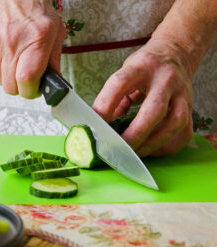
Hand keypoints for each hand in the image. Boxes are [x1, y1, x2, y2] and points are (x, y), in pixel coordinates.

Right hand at [0, 0, 65, 97]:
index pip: (27, 79)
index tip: (37, 89)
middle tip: (29, 80)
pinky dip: (2, 68)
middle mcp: (12, 43)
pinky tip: (9, 55)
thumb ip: (55, 60)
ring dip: (11, 79)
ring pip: (1, 80)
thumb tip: (54, 82)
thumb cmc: (36, 10)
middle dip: (22, 89)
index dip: (32, 91)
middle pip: (11, 87)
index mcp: (37, 40)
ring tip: (19, 64)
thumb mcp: (56, 32)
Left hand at [93, 39, 193, 156]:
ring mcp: (182, 93)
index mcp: (141, 66)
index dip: (105, 106)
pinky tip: (153, 149)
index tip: (96, 126)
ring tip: (135, 153)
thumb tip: (106, 125)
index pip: (120, 84)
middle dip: (135, 134)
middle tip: (119, 148)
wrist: (175, 54)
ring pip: (174, 123)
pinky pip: (184, 133)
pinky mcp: (191, 107)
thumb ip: (116, 97)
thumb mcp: (126, 72)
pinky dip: (167, 146)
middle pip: (154, 109)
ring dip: (152, 144)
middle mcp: (165, 79)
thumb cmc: (146, 66)